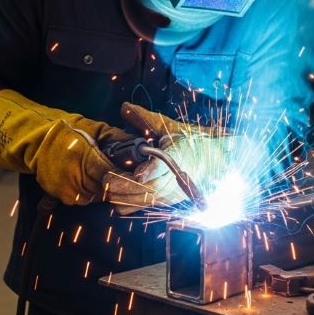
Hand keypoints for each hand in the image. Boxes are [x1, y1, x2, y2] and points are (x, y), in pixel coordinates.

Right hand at [0, 90, 133, 204]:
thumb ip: (118, 140)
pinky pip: (85, 199)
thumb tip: (142, 146)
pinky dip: (92, 192)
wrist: (38, 142)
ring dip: (105, 189)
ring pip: (97, 197)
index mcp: (85, 157)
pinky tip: (92, 181)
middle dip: (119, 185)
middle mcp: (75, 176)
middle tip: (130, 181)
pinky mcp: (62, 196)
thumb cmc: (70, 133)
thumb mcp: (96, 130)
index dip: (127, 178)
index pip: (113, 175)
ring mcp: (67, 189)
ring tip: (107, 178)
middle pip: (107, 190)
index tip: (139, 178)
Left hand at [106, 103, 254, 214]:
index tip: (139, 174)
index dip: (151, 171)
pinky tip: (117, 191)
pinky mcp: (164, 202)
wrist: (207, 163)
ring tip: (108, 184)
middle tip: (106, 178)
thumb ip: (145, 119)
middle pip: (148, 189)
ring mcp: (170, 193)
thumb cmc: (185, 142)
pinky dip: (126, 202)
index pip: (165, 165)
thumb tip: (124, 107)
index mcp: (178, 155)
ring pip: (143, 201)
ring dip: (122, 195)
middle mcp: (175, 178)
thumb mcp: (168, 127)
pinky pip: (141, 207)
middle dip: (124, 185)